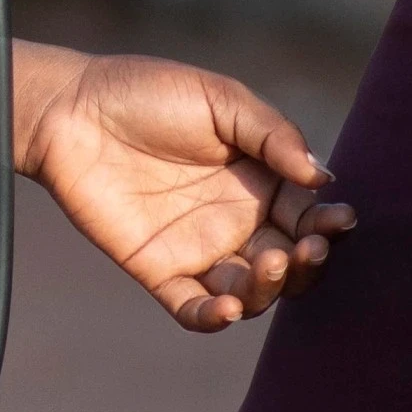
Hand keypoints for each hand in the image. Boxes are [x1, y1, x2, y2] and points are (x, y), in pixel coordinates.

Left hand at [11, 54, 351, 331]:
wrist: (71, 110)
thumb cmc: (147, 93)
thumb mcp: (219, 99)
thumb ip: (272, 134)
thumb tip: (322, 177)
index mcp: (259, 179)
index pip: (308, 213)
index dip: (328, 222)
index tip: (340, 220)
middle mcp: (236, 220)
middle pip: (290, 260)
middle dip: (309, 261)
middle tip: (308, 247)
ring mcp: (199, 249)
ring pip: (253, 291)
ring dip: (271, 288)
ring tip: (271, 262)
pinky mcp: (160, 270)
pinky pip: (194, 309)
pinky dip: (215, 318)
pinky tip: (229, 307)